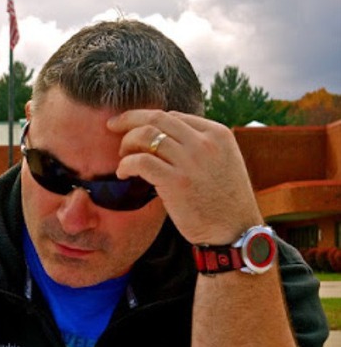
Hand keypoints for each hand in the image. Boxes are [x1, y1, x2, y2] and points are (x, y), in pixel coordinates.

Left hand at [108, 110, 263, 244]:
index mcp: (217, 133)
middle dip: (128, 120)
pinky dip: (125, 164)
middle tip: (112, 127)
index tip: (132, 127)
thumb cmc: (224, 201)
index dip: (147, 119)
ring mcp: (190, 161)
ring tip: (122, 157)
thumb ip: (199, 146)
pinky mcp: (175, 182)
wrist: (235, 230)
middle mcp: (204, 142)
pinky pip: (140, 161)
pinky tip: (123, 174)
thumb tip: (165, 138)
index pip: (173, 116)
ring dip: (126, 144)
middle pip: (156, 118)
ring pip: (145, 135)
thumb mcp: (221, 162)